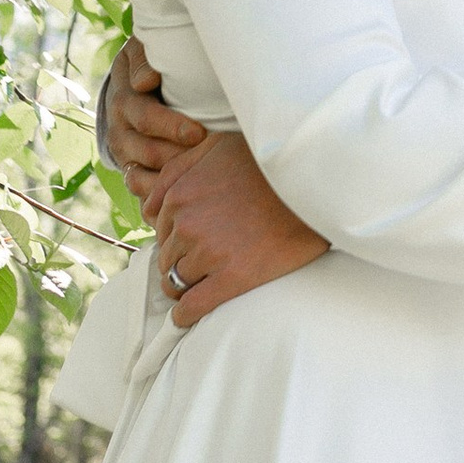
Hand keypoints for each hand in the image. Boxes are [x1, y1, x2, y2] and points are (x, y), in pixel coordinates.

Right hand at [106, 37, 208, 214]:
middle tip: (207, 156)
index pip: (142, 115)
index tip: (197, 133)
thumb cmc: (153, 61)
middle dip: (176, 154)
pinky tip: (180, 194)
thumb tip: (146, 81)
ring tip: (197, 176)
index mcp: (123, 96)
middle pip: (144, 148)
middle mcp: (118, 126)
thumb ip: (144, 59)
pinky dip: (157, 192)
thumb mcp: (144, 50)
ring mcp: (123, 148)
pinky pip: (139, 187)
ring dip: (167, 177)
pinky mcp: (130, 166)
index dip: (170, 126)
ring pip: (138, 173)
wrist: (139, 79)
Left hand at [150, 129, 329, 330]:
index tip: (192, 242)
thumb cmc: (267, 161)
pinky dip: (185, 314)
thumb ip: (176, 170)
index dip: (176, 238)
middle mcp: (187, 224)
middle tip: (205, 262)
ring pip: (176, 281)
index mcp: (180, 195)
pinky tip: (189, 315)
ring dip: (186, 285)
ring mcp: (208, 253)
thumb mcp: (214, 147)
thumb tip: (150, 205)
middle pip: (166, 257)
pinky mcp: (232, 278)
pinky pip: (192, 307)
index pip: (160, 230)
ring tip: (204, 284)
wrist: (313, 182)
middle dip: (180, 261)